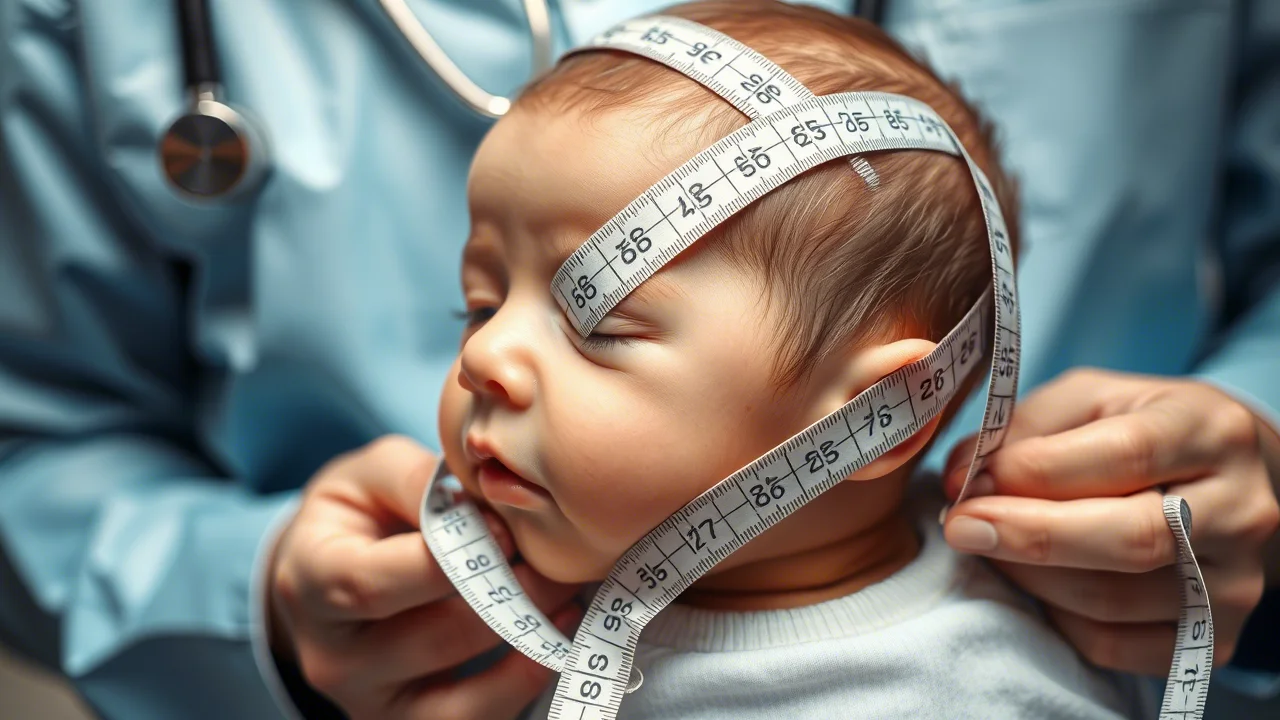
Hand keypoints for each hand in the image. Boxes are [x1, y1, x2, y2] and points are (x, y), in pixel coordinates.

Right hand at [269, 435, 581, 719]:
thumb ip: (421, 482)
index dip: (451, 561)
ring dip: (525, 640)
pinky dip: (523, 682)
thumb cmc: (358, 512)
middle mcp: (332, 656)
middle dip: (508, 598)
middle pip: (433, 640)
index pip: (376, 584)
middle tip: (559, 562)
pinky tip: (554, 635)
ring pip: (461, 695)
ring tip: (566, 595)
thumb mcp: (372, 474)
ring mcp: (368, 701)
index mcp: (311, 582)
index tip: (507, 533)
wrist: (330, 570)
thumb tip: (490, 513)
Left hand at [941, 368, 1279, 674]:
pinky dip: (1057, 618)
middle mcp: (1240, 509)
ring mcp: (1236, 581)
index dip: (1034, 474)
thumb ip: (1025, 428)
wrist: (1225, 481)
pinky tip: (1037, 583)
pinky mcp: (1216, 638)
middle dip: (1027, 535)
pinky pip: (1115, 645)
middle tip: (960, 526)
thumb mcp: (1089, 399)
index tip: (967, 483)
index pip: (1126, 456)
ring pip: (1112, 599)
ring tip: (993, 547)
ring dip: (1030, 576)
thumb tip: (963, 476)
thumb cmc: (1139, 429)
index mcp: (1208, 430)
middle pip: (1129, 539)